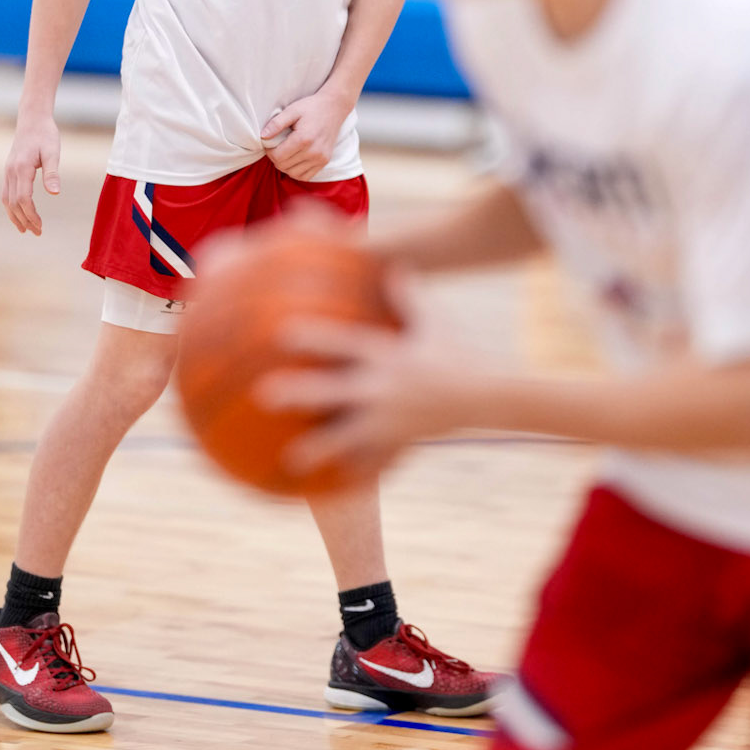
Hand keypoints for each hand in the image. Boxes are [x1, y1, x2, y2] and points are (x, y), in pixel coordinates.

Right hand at [2, 113, 61, 233]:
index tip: (41, 227)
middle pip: (14, 203)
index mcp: (22, 169)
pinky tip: (19, 213)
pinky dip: (11, 206)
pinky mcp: (9, 171)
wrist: (32, 120)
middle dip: (24, 220)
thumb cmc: (45, 135)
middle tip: (37, 232)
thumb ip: (52, 173)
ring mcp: (8, 172)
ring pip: (6, 200)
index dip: (31, 215)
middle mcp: (11, 172)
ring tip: (26, 229)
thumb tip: (55, 193)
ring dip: (15, 216)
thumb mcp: (53, 152)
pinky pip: (6, 193)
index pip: (23, 199)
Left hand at [258, 313, 472, 479]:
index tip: (280, 334)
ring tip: (289, 461)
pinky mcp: (399, 441)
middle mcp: (382, 387)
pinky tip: (330, 486)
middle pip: (333, 392)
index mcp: (386, 354)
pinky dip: (352, 473)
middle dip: (299, 394)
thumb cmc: (455, 351)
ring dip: (317, 449)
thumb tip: (392, 262)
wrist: (485, 395)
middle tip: (264, 395)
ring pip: (346, 437)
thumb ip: (407, 293)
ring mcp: (389, 419)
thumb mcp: (433, 319)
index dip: (313, 337)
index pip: (343, 343)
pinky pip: (372, 461)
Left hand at [261, 88, 351, 181]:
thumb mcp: (292, 110)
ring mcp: (320, 158)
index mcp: (303, 139)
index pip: (277, 156)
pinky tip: (293, 161)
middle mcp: (313, 152)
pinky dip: (296, 172)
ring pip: (293, 173)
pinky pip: (305, 176)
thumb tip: (263, 136)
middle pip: (283, 166)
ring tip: (284, 154)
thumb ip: (276, 123)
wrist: (334, 108)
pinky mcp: (325, 162)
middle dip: (275, 158)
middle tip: (276, 147)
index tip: (269, 142)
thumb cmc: (311, 107)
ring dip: (284, 166)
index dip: (269, 151)